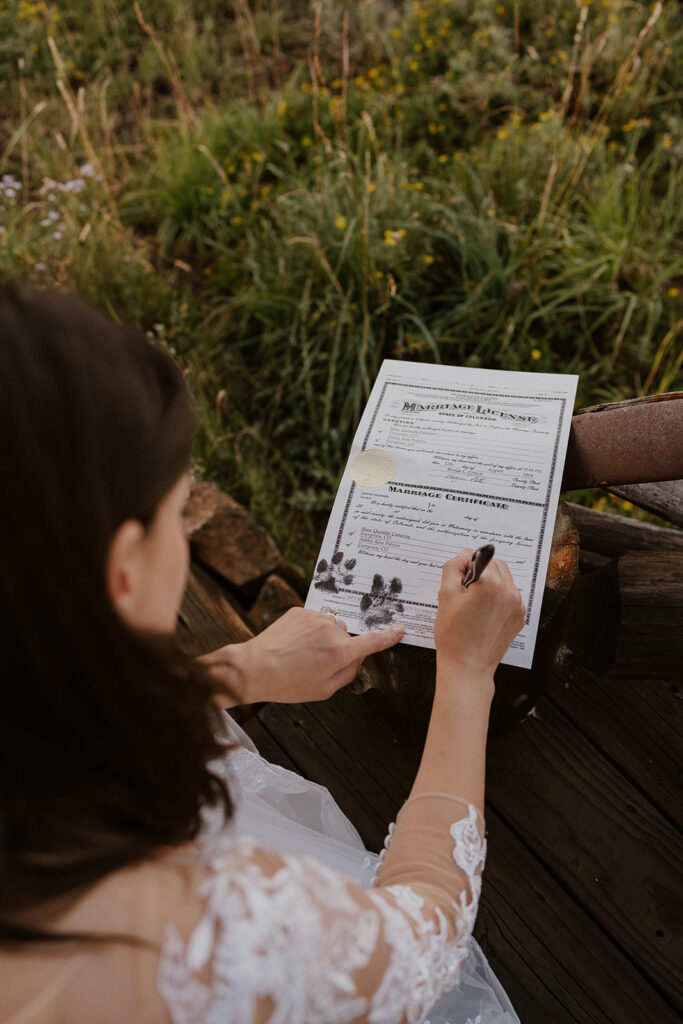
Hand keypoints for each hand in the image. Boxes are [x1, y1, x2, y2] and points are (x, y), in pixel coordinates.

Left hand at [212, 607, 403, 704]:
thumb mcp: (324, 690)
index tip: (399, 630)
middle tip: (316, 662)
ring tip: (300, 653)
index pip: (373, 642)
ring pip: (330, 626)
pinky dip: (308, 629)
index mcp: (340, 653)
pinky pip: (314, 619)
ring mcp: (315, 618)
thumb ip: (349, 673)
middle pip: (347, 636)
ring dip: (323, 637)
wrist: (254, 668)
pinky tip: (293, 642)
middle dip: (339, 647)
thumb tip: (358, 657)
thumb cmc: (288, 684)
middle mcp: (331, 631)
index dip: (389, 637)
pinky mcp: (300, 611)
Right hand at [434, 548, 524, 683]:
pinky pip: (510, 597)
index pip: (482, 558)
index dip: (467, 566)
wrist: (467, 667)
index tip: (461, 581)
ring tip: (476, 606)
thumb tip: (464, 554)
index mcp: (491, 584)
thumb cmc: (454, 635)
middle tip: (467, 593)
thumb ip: (453, 567)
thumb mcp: (446, 595)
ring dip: (492, 585)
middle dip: (482, 573)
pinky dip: (499, 599)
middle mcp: (510, 593)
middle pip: (497, 566)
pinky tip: (484, 615)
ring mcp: (518, 606)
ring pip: (505, 581)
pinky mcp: (519, 618)